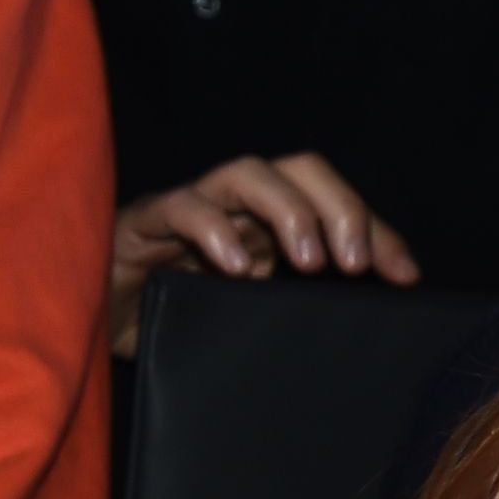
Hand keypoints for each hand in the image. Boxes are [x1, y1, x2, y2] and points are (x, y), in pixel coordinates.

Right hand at [111, 151, 418, 346]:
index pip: (336, 205)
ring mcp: (191, 208)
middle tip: (356, 264)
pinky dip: (212, 229)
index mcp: (270, 223)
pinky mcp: (142, 223)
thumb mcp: (252, 316)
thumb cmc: (179, 319)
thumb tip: (369, 325)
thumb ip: (299, 308)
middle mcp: (237, 206)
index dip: (379, 233)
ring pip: (247, 174)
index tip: (406, 277)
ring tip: (310, 260)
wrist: (93, 328)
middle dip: (339, 207)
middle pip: (300, 170)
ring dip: (288, 209)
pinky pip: (180, 208)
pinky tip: (235, 266)